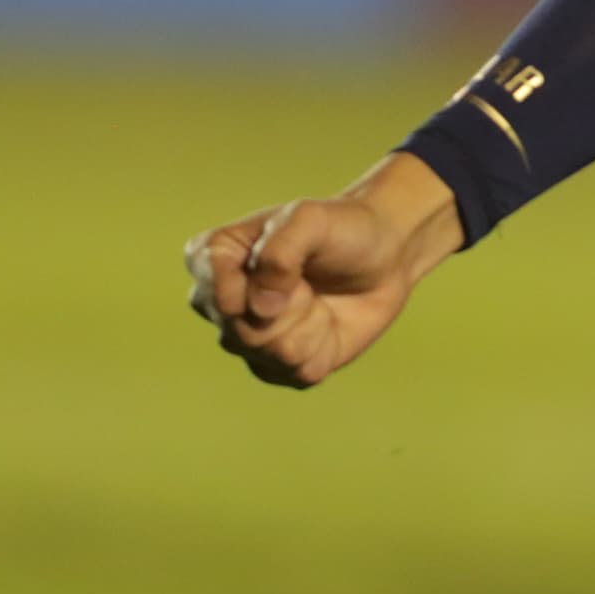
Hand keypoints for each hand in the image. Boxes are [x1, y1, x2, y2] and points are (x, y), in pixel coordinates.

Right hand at [184, 156, 460, 389]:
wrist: (384, 255)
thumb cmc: (341, 228)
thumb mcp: (310, 219)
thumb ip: (279, 253)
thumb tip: (259, 310)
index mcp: (211, 258)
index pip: (215, 294)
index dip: (260, 286)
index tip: (291, 259)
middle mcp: (220, 303)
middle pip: (240, 333)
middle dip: (291, 307)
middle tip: (309, 280)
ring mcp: (246, 338)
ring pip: (271, 354)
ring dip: (310, 325)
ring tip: (318, 298)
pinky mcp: (277, 366)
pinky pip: (297, 374)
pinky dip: (325, 349)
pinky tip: (328, 324)